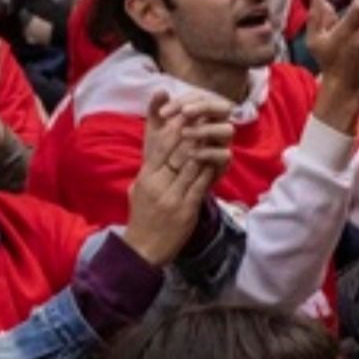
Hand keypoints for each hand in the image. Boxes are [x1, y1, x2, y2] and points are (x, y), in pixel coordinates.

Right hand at [123, 91, 235, 266]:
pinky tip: (220, 156)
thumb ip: (149, 165)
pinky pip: (201, 184)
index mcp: (145, 177)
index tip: (184, 109)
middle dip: (191, 129)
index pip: (158, 145)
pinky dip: (211, 168)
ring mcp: (171, 196)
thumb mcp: (139, 187)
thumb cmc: (143, 215)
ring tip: (215, 128)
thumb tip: (157, 140)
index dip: (172, 125)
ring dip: (204, 144)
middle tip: (205, 112)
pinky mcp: (185, 209)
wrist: (142, 249)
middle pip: (175, 150)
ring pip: (190, 163)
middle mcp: (156, 184)